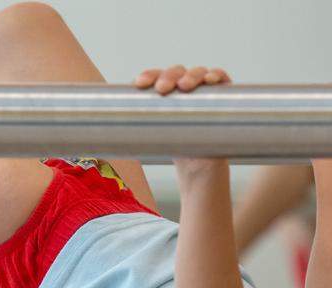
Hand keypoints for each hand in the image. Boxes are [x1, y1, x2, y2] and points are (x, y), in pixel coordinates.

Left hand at [135, 65, 231, 180]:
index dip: (149, 76)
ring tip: (184, 86)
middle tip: (162, 89)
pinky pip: (222, 80)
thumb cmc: (176, 151)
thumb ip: (134, 134)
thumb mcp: (152, 139)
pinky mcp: (223, 98)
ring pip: (198, 73)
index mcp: (167, 95)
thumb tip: (108, 138)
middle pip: (177, 72)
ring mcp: (205, 92)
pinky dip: (217, 75)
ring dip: (191, 76)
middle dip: (168, 77)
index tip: (140, 84)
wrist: (199, 170)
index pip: (157, 77)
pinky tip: (211, 80)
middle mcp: (185, 89)